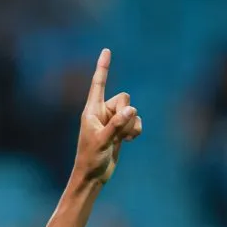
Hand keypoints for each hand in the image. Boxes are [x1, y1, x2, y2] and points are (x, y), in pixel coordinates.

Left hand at [74, 49, 142, 184]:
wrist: (93, 176)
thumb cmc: (91, 159)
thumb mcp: (103, 141)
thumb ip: (117, 125)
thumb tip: (131, 110)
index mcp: (92, 111)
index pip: (98, 84)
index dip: (103, 67)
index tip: (106, 50)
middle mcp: (102, 112)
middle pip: (124, 98)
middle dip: (126, 113)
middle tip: (116, 131)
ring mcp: (112, 121)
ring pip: (132, 111)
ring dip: (131, 126)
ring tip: (121, 140)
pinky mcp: (120, 130)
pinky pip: (135, 121)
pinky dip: (134, 131)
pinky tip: (127, 142)